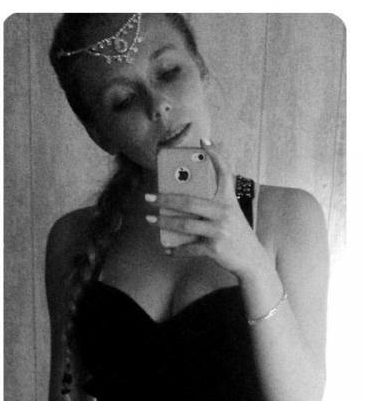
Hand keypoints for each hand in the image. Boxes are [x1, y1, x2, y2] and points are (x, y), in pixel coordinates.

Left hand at [147, 141, 268, 277]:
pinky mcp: (214, 248)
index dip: (216, 155)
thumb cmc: (235, 233)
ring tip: (150, 219)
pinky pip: (189, 248)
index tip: (203, 140)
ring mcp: (219, 230)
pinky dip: (176, 250)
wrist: (251, 259)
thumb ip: (214, 203)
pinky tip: (167, 249)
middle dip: (165, 198)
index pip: (225, 172)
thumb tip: (182, 198)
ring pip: (185, 224)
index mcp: (229, 199)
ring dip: (164, 222)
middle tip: (148, 197)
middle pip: (190, 201)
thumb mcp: (230, 213)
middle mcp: (224, 212)